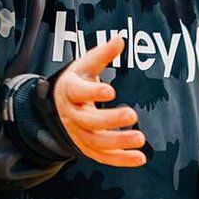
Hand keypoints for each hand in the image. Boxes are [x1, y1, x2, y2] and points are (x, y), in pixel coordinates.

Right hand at [52, 36, 146, 167]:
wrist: (58, 107)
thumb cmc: (77, 82)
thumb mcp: (84, 66)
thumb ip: (102, 54)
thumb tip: (121, 39)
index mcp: (70, 92)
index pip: (78, 92)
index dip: (93, 92)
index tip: (111, 90)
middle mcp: (72, 116)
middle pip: (89, 121)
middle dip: (110, 120)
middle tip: (132, 115)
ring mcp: (78, 134)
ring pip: (96, 143)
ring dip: (118, 143)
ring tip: (140, 138)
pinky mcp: (87, 148)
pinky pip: (103, 157)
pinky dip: (121, 160)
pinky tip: (140, 158)